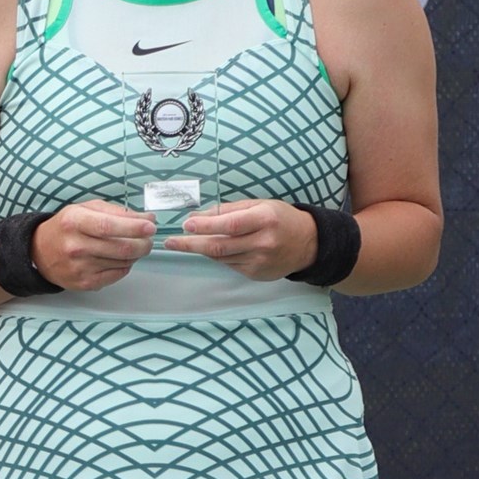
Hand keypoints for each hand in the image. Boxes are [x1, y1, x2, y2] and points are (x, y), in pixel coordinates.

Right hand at [30, 200, 156, 290]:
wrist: (40, 252)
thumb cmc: (67, 227)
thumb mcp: (85, 209)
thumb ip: (117, 212)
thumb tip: (147, 218)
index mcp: (74, 221)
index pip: (109, 226)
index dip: (134, 227)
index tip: (151, 226)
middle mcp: (75, 246)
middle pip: (120, 248)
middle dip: (143, 243)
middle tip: (149, 239)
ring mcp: (80, 267)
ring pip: (123, 262)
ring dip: (135, 254)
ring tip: (133, 246)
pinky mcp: (85, 283)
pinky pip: (117, 275)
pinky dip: (125, 265)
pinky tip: (120, 258)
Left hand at [163, 199, 317, 279]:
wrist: (308, 243)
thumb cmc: (280, 218)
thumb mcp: (259, 204)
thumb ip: (230, 210)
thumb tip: (199, 216)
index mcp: (264, 219)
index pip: (230, 224)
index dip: (206, 225)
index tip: (186, 225)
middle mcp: (263, 242)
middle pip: (220, 245)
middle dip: (191, 244)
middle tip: (170, 242)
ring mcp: (260, 261)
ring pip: (222, 257)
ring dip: (200, 250)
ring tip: (182, 243)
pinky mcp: (257, 274)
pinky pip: (230, 264)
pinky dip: (216, 256)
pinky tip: (208, 249)